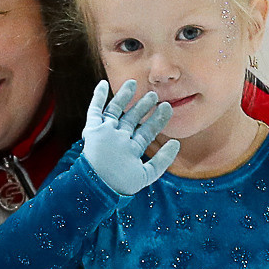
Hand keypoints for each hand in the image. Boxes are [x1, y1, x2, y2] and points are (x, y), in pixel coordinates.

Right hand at [83, 79, 179, 194]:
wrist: (100, 185)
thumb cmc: (122, 184)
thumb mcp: (147, 174)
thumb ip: (162, 160)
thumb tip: (176, 143)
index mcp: (130, 150)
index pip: (146, 132)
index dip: (157, 120)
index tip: (168, 107)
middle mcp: (118, 140)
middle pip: (132, 119)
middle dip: (143, 106)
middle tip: (154, 94)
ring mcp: (104, 134)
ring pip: (115, 111)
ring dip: (123, 97)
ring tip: (133, 83)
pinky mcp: (92, 130)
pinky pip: (94, 111)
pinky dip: (97, 97)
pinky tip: (102, 84)